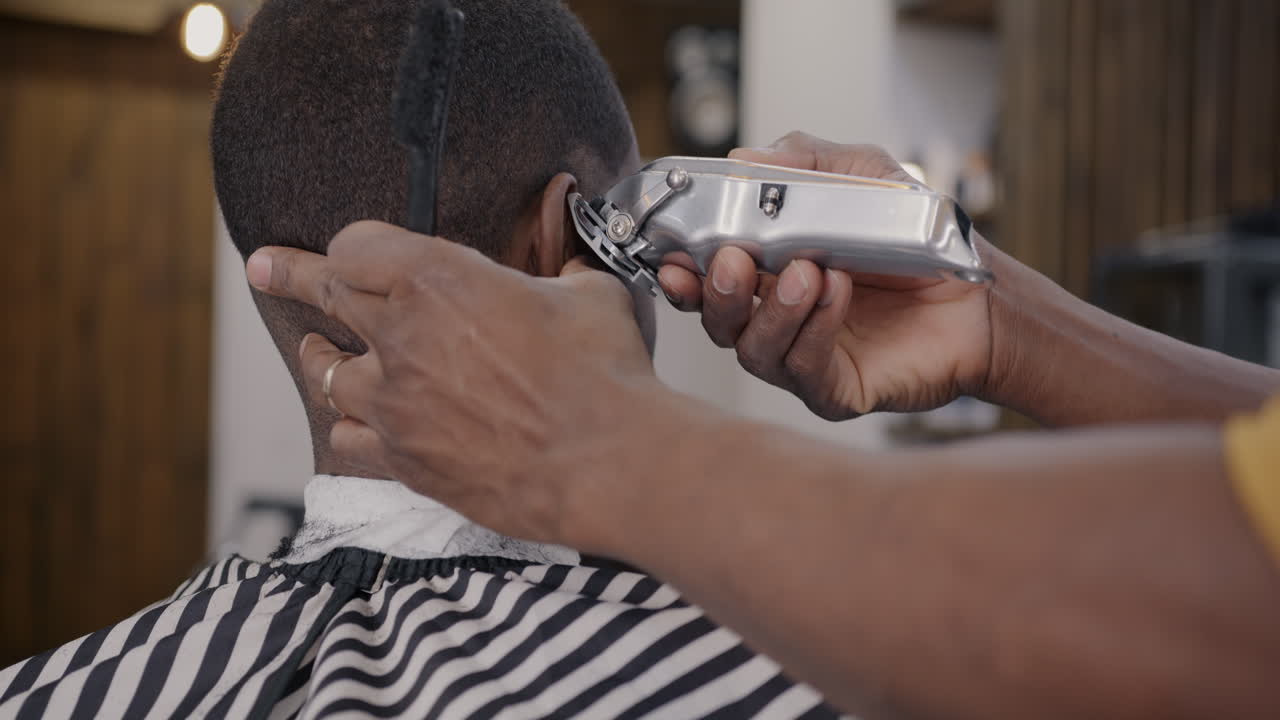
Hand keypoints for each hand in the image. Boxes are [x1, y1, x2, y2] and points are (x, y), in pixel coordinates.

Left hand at [245, 221, 660, 542]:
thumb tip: (568, 271)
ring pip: (328, 373)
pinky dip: (351, 425)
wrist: (605, 462)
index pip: (356, 245)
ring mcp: (395, 403)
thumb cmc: (603, 374)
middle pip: (326, 295)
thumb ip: (560, 275)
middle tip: (263, 267)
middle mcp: (401, 336)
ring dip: (323, 357)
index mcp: (438, 278)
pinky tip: (357, 423)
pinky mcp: (403, 460)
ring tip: (318, 350)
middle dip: (289, 274)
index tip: (347, 247)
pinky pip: (347, 437)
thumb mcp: (588, 296)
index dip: (355, 243)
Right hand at [659, 131, 995, 418]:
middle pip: (717, 321)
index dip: (681, 272)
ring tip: (808, 272)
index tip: (671, 257)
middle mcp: (776, 320)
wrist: (979, 297)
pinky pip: (805, 370)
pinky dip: (814, 329)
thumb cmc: (916, 243)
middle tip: (734, 260)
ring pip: (754, 350)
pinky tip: (836, 293)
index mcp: (767, 273)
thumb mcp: (863, 177)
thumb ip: (806, 162)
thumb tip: (746, 158)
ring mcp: (802, 359)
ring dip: (773, 310)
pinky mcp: (835, 390)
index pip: (705, 279)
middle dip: (716, 293)